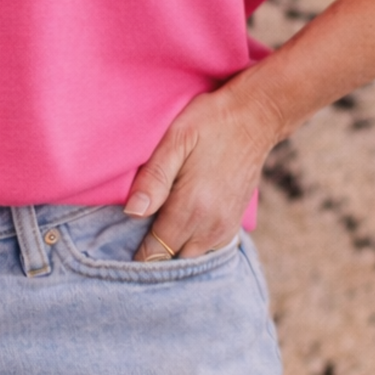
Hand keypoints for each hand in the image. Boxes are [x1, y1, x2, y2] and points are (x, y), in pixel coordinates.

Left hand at [123, 76, 281, 259]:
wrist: (256, 117)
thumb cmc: (210, 122)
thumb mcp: (176, 139)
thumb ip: (154, 178)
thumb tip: (132, 212)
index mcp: (193, 206)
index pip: (157, 249)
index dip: (138, 254)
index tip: (118, 246)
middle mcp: (212, 224)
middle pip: (174, 257)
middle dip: (153, 253)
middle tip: (131, 236)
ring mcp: (227, 225)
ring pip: (192, 256)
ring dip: (173, 250)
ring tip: (153, 230)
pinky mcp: (235, 220)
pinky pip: (209, 248)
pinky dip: (192, 245)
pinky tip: (179, 228)